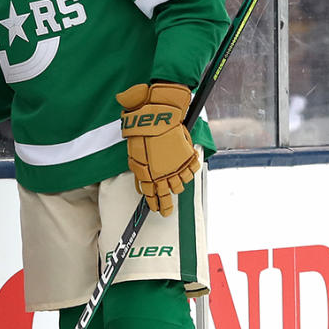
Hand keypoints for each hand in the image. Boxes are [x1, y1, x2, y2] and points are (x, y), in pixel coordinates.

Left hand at [116, 82, 199, 216]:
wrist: (158, 118)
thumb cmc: (143, 134)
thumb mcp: (134, 156)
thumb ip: (140, 173)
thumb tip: (142, 185)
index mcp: (149, 175)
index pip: (152, 196)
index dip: (155, 205)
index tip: (156, 210)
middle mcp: (165, 174)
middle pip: (168, 195)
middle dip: (166, 204)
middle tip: (167, 210)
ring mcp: (178, 167)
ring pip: (181, 185)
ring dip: (177, 185)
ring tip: (175, 183)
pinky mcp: (188, 157)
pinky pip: (193, 170)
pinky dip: (190, 171)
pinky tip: (186, 169)